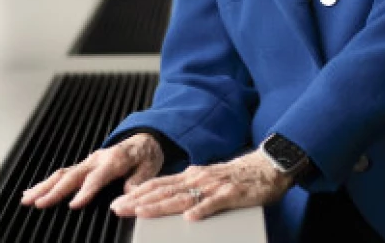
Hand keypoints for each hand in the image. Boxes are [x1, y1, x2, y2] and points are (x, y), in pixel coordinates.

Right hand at [20, 133, 163, 209]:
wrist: (144, 141)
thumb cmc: (145, 155)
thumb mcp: (149, 167)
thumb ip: (138, 180)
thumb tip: (128, 193)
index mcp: (114, 160)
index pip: (97, 177)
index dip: (85, 191)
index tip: (73, 204)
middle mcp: (97, 159)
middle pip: (73, 175)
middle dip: (55, 190)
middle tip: (39, 203)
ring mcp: (89, 162)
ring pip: (63, 174)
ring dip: (44, 186)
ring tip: (27, 198)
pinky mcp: (84, 166)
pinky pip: (63, 174)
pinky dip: (47, 183)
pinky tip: (33, 191)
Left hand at [109, 149, 293, 221]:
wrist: (267, 166)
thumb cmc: (238, 176)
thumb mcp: (208, 180)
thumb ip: (190, 188)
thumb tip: (169, 198)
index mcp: (192, 175)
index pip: (159, 184)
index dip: (138, 192)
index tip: (119, 201)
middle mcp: (198, 178)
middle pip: (164, 190)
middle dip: (139, 200)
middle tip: (118, 207)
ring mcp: (214, 185)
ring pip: (182, 196)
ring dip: (160, 205)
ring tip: (142, 212)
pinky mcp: (231, 193)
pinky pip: (214, 203)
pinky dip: (201, 209)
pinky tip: (190, 218)